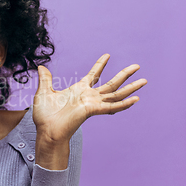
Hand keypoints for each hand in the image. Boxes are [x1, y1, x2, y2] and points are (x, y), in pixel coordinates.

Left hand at [33, 54, 146, 168]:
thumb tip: (40, 66)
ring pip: (116, 93)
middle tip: (137, 65)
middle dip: (124, 74)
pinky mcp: (93, 110)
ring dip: (131, 87)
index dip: (100, 64)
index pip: (94, 74)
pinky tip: (136, 99)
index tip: (107, 55)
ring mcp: (93, 103)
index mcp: (79, 90)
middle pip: (111, 83)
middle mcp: (89, 96)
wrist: (46, 131)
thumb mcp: (44, 92)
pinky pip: (111, 106)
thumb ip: (45, 79)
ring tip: (144, 80)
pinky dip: (124, 104)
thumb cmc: (45, 116)